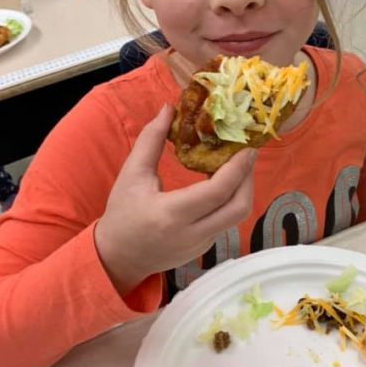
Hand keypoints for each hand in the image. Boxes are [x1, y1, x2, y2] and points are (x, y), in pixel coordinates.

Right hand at [94, 105, 256, 295]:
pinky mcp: (206, 247)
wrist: (117, 257)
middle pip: (238, 207)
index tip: (246, 147)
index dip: (237, 168)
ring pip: (237, 215)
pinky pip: (227, 221)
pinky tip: (223, 182)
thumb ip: (150, 140)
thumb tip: (168, 108)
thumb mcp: (131, 175)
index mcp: (171, 214)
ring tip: (236, 164)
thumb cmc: (122, 213)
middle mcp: (192, 233)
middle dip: (248, 178)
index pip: (217, 192)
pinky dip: (231, 199)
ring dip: (242, 188)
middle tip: (246, 153)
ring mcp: (202, 244)